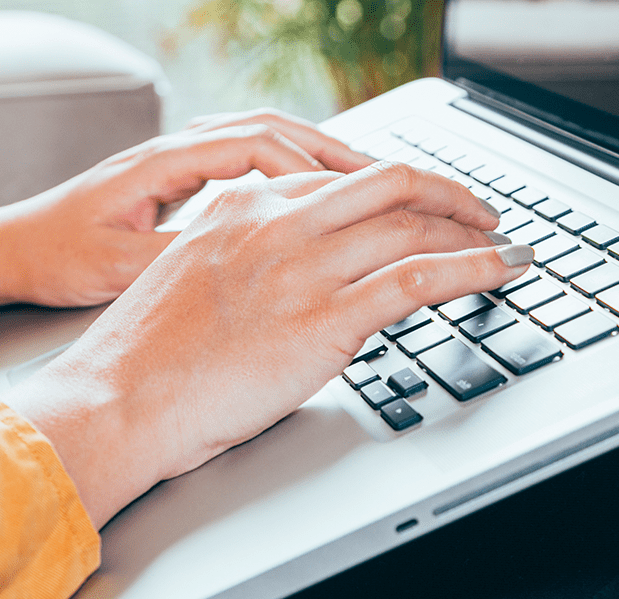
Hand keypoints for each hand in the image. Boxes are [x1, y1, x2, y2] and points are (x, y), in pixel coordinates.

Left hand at [0, 109, 373, 314]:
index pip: (258, 145)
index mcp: (163, 161)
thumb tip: (243, 262)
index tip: (365, 191)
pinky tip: (312, 197)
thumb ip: (177, 257)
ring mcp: (176, 159)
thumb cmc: (54, 255)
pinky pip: (246, 161)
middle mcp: (175, 148)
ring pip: (263, 140)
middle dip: (335, 151)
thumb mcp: (116, 266)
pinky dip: (287, 172)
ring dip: (316, 157)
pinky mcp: (176, 178)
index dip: (316, 165)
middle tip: (393, 179)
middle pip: (273, 129)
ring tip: (370, 184)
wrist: (13, 248)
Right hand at [2, 163, 530, 527]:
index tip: (418, 204)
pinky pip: (418, 279)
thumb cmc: (145, 355)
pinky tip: (499, 270)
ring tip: (500, 246)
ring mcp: (301, 268)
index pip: (340, 180)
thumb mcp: (195, 279)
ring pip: (412, 226)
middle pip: (388, 184)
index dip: (395, 189)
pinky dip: (472, 268)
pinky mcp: (323, 320)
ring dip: (471, 231)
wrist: (117, 399)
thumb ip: (250, 261)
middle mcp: (275, 224)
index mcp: (240, 208)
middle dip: (448, 194)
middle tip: (478, 213)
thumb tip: (302, 275)